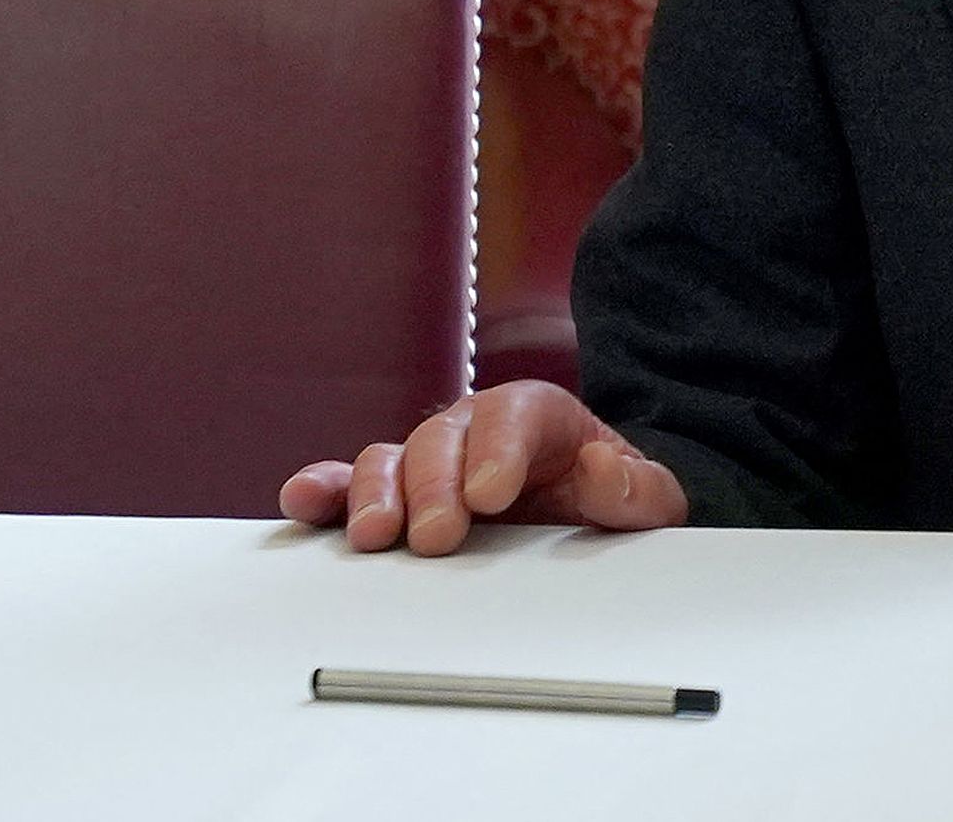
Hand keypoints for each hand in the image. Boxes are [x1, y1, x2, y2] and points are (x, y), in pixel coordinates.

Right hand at [277, 380, 687, 553]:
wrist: (585, 514)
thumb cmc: (608, 498)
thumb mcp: (647, 499)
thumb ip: (636, 489)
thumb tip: (599, 468)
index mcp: (539, 417)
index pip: (515, 415)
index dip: (499, 450)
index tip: (492, 492)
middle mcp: (473, 430)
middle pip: (443, 439)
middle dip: (435, 486)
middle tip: (437, 535)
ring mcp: (427, 462)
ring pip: (389, 460)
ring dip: (375, 496)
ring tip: (373, 537)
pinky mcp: (392, 497)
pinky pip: (346, 485)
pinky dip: (323, 492)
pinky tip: (304, 504)